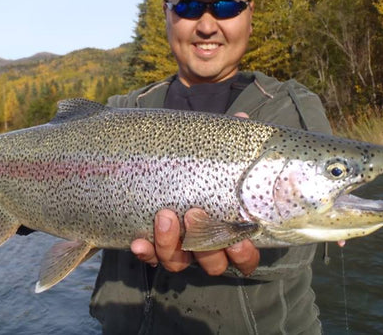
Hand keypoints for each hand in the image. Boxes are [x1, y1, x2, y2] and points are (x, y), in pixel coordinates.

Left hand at [130, 109, 258, 276]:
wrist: (162, 170)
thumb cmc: (201, 166)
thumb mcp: (215, 154)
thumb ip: (230, 142)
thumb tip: (241, 118)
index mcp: (228, 232)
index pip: (245, 258)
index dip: (244, 254)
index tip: (239, 237)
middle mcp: (205, 247)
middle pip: (213, 264)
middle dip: (205, 245)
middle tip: (193, 213)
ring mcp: (179, 249)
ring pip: (179, 263)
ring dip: (171, 244)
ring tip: (164, 215)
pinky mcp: (154, 247)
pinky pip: (151, 257)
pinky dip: (146, 252)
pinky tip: (138, 241)